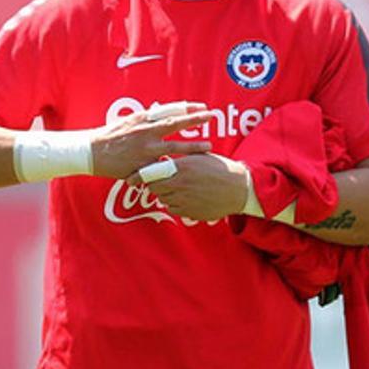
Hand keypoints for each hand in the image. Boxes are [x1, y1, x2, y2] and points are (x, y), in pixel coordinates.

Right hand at [90, 102, 213, 178]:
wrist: (91, 151)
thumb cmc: (110, 136)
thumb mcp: (128, 121)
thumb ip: (146, 120)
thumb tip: (162, 114)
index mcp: (142, 119)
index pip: (169, 110)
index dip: (187, 108)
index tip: (203, 107)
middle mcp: (146, 131)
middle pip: (176, 123)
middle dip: (196, 120)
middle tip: (213, 116)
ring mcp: (145, 149)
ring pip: (175, 147)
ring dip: (194, 147)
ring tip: (209, 147)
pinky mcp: (142, 164)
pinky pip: (162, 167)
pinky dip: (174, 169)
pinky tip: (188, 172)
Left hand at [129, 153, 248, 221]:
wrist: (239, 189)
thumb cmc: (219, 168)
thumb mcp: (199, 156)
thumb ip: (179, 157)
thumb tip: (163, 156)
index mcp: (182, 167)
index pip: (151, 172)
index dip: (138, 176)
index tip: (129, 179)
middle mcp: (181, 184)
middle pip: (154, 187)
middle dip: (154, 184)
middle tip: (160, 181)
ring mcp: (185, 200)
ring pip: (163, 199)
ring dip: (165, 194)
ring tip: (178, 187)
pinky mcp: (190, 212)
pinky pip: (173, 209)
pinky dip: (174, 204)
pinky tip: (186, 197)